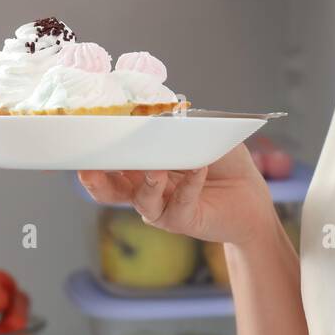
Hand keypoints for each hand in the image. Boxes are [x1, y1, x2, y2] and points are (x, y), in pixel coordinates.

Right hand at [77, 143, 276, 246]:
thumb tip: (162, 112)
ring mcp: (163, 208)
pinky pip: (180, 205)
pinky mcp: (183, 221)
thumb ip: (181, 125)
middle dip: (97, 180)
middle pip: (110, 190)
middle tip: (89, 168)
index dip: (97, 154)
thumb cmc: (222, 161)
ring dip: (147, 183)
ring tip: (156, 169)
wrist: (251, 195)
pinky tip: (199, 169)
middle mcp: (147, 190)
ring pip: (142, 201)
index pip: (112, 162)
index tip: (84, 139)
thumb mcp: (202, 134)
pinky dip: (189, 186)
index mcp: (142, 167)